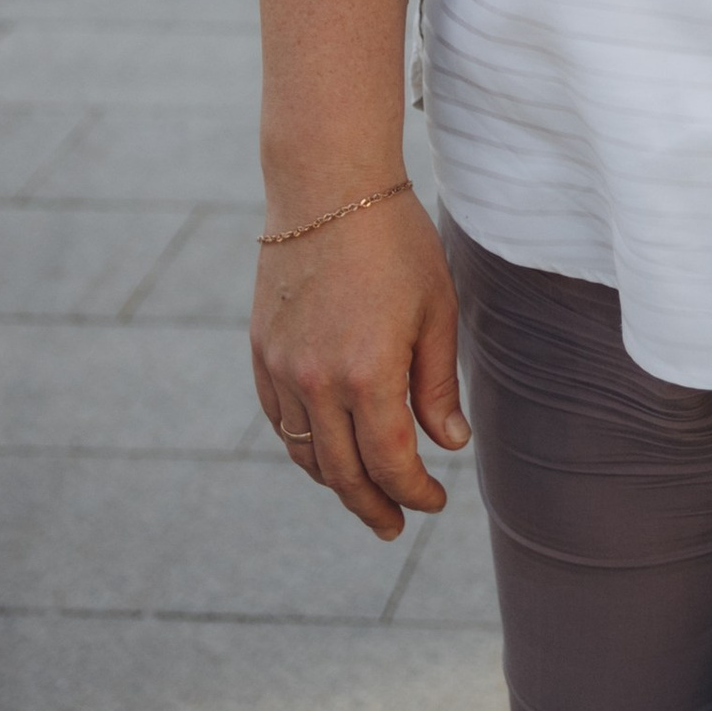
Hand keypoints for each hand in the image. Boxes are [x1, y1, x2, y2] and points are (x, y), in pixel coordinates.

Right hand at [251, 186, 468, 539]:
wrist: (327, 185)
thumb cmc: (396, 242)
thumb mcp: (435, 310)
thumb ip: (437, 385)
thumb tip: (449, 444)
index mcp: (369, 375)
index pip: (391, 462)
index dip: (415, 491)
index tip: (436, 500)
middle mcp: (318, 382)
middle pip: (343, 474)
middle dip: (374, 505)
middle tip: (396, 525)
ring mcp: (282, 369)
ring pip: (307, 453)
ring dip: (336, 483)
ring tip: (365, 495)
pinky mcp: (262, 352)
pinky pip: (282, 421)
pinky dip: (305, 446)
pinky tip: (328, 450)